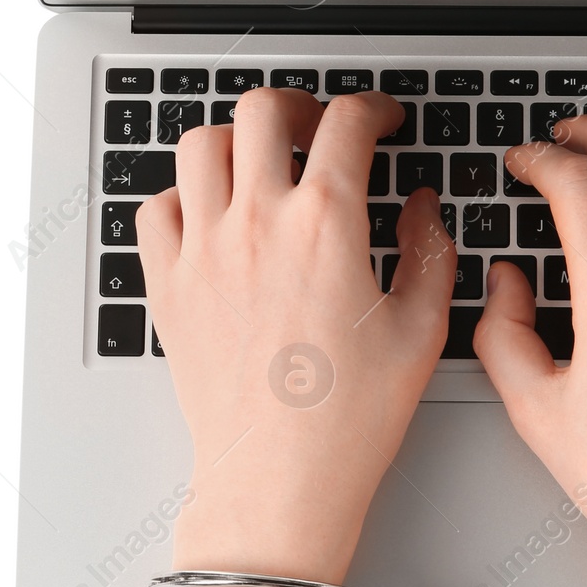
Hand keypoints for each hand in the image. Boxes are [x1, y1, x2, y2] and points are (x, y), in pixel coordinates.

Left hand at [136, 89, 453, 582]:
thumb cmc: (348, 421)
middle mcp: (258, 224)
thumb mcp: (421, 331)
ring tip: (263, 162)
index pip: (347, 123)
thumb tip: (422, 209)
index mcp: (327, 226)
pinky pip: (156, 207)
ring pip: (202, 144)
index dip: (374, 107)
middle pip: (264, 110)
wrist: (277, 481)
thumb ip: (430, 252)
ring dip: (238, 140)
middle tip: (319, 128)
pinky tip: (214, 215)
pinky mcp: (169, 286)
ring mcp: (204, 251)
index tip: (383, 120)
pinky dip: (184, 195)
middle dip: (299, 104)